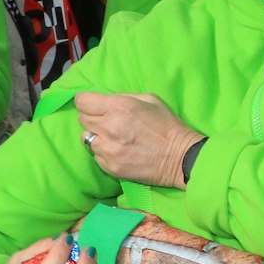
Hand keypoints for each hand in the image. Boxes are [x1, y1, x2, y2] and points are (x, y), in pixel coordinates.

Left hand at [77, 91, 201, 187]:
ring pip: (86, 138)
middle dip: (93, 117)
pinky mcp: (110, 166)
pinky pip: (95, 155)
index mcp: (119, 106)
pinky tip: (118, 150)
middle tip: (108, 120)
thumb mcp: (150, 100)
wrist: (180, 157)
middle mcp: (109, 127)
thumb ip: (124, 97)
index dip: (87, 101)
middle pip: (82, 119)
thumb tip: (105, 101)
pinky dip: (103, 152)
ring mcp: (108, 149)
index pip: (82, 101)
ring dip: (96, 136)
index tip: (93, 104)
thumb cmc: (167, 125)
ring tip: (112, 137)